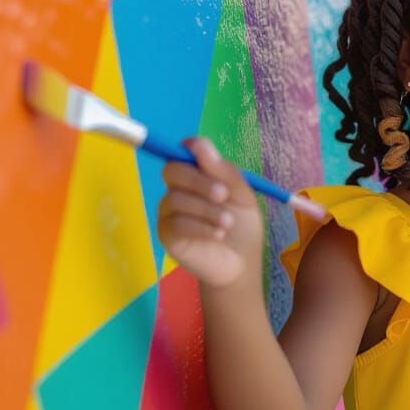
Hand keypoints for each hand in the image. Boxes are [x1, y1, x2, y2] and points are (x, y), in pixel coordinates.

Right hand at [157, 138, 263, 289]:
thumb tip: (200, 146)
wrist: (241, 263)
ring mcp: (170, 211)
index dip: (190, 149)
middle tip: (223, 195)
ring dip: (207, 210)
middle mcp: (179, 189)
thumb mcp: (243, 197)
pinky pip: (175, 223)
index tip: (200, 151)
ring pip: (176, 199)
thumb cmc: (242, 227)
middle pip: (172, 171)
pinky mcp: (166, 233)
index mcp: (198, 175)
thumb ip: (225, 173)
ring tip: (228, 223)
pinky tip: (218, 234)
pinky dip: (200, 227)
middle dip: (198, 180)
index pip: (183, 154)